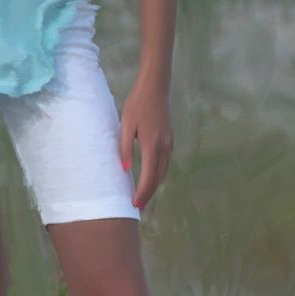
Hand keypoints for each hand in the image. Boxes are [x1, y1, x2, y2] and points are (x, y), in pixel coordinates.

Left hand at [119, 76, 172, 208]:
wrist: (155, 88)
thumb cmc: (137, 104)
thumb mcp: (126, 125)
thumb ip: (125, 147)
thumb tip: (125, 170)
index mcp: (152, 145)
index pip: (149, 176)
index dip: (142, 192)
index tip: (134, 204)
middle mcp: (164, 147)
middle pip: (158, 178)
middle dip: (148, 194)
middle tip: (138, 208)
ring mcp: (169, 144)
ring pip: (164, 172)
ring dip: (154, 186)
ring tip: (143, 197)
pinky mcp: (169, 140)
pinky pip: (165, 163)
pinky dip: (158, 175)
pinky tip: (150, 178)